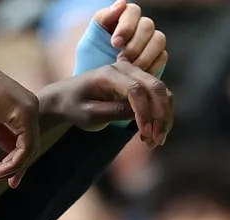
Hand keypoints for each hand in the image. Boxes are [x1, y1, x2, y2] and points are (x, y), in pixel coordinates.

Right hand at [0, 55, 40, 187]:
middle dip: (12, 169)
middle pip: (29, 147)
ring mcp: (30, 109)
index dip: (14, 162)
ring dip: (9, 169)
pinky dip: (13, 163)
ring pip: (29, 151)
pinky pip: (26, 148)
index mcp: (20, 107)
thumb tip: (9, 151)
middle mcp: (30, 107)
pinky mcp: (25, 114)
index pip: (24, 141)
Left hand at [42, 61, 173, 142]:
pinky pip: (157, 95)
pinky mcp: (138, 81)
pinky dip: (160, 113)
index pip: (136, 90)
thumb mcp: (89, 114)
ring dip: (164, 116)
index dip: (144, 113)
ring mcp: (134, 73)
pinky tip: (153, 132)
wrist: (66, 97)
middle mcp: (125, 68)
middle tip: (156, 141)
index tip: (145, 134)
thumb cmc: (74, 106)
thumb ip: (115, 112)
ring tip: (155, 141)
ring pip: (161, 91)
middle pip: (155, 87)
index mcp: (108, 74)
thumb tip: (142, 116)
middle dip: (161, 116)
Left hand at [94, 0, 168, 75]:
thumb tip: (122, 2)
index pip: (132, 11)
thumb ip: (101, 19)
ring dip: (145, 55)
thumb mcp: (88, 43)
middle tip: (122, 60)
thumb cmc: (90, 65)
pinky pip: (162, 56)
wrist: (96, 93)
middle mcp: (137, 28)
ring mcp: (149, 43)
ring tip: (130, 70)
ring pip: (158, 39)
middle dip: (135, 44)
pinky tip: (137, 76)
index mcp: (120, 20)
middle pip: (147, 25)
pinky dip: (151, 66)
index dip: (127, 26)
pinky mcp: (157, 59)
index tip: (115, 44)